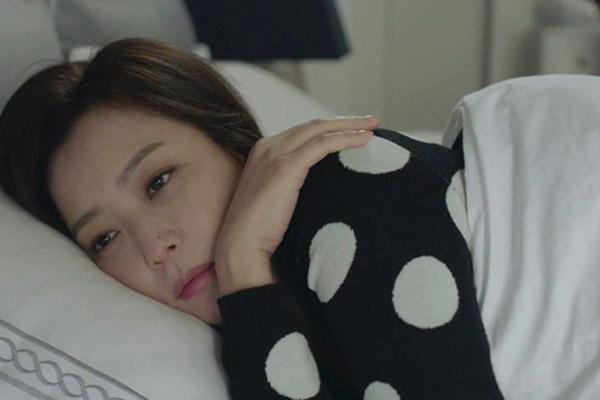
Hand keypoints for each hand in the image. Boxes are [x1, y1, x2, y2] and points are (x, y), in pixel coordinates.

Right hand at [215, 116, 378, 295]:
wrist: (241, 247)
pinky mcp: (286, 166)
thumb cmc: (260, 234)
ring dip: (349, 125)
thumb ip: (292, 186)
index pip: (303, 133)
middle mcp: (267, 146)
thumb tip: (322, 188)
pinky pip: (322, 144)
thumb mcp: (275, 200)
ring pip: (319, 130)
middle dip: (344, 121)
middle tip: (372, 121)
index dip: (330, 129)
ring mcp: (275, 154)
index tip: (353, 132)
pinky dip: (345, 138)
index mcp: (263, 151)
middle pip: (313, 125)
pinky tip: (365, 139)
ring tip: (374, 125)